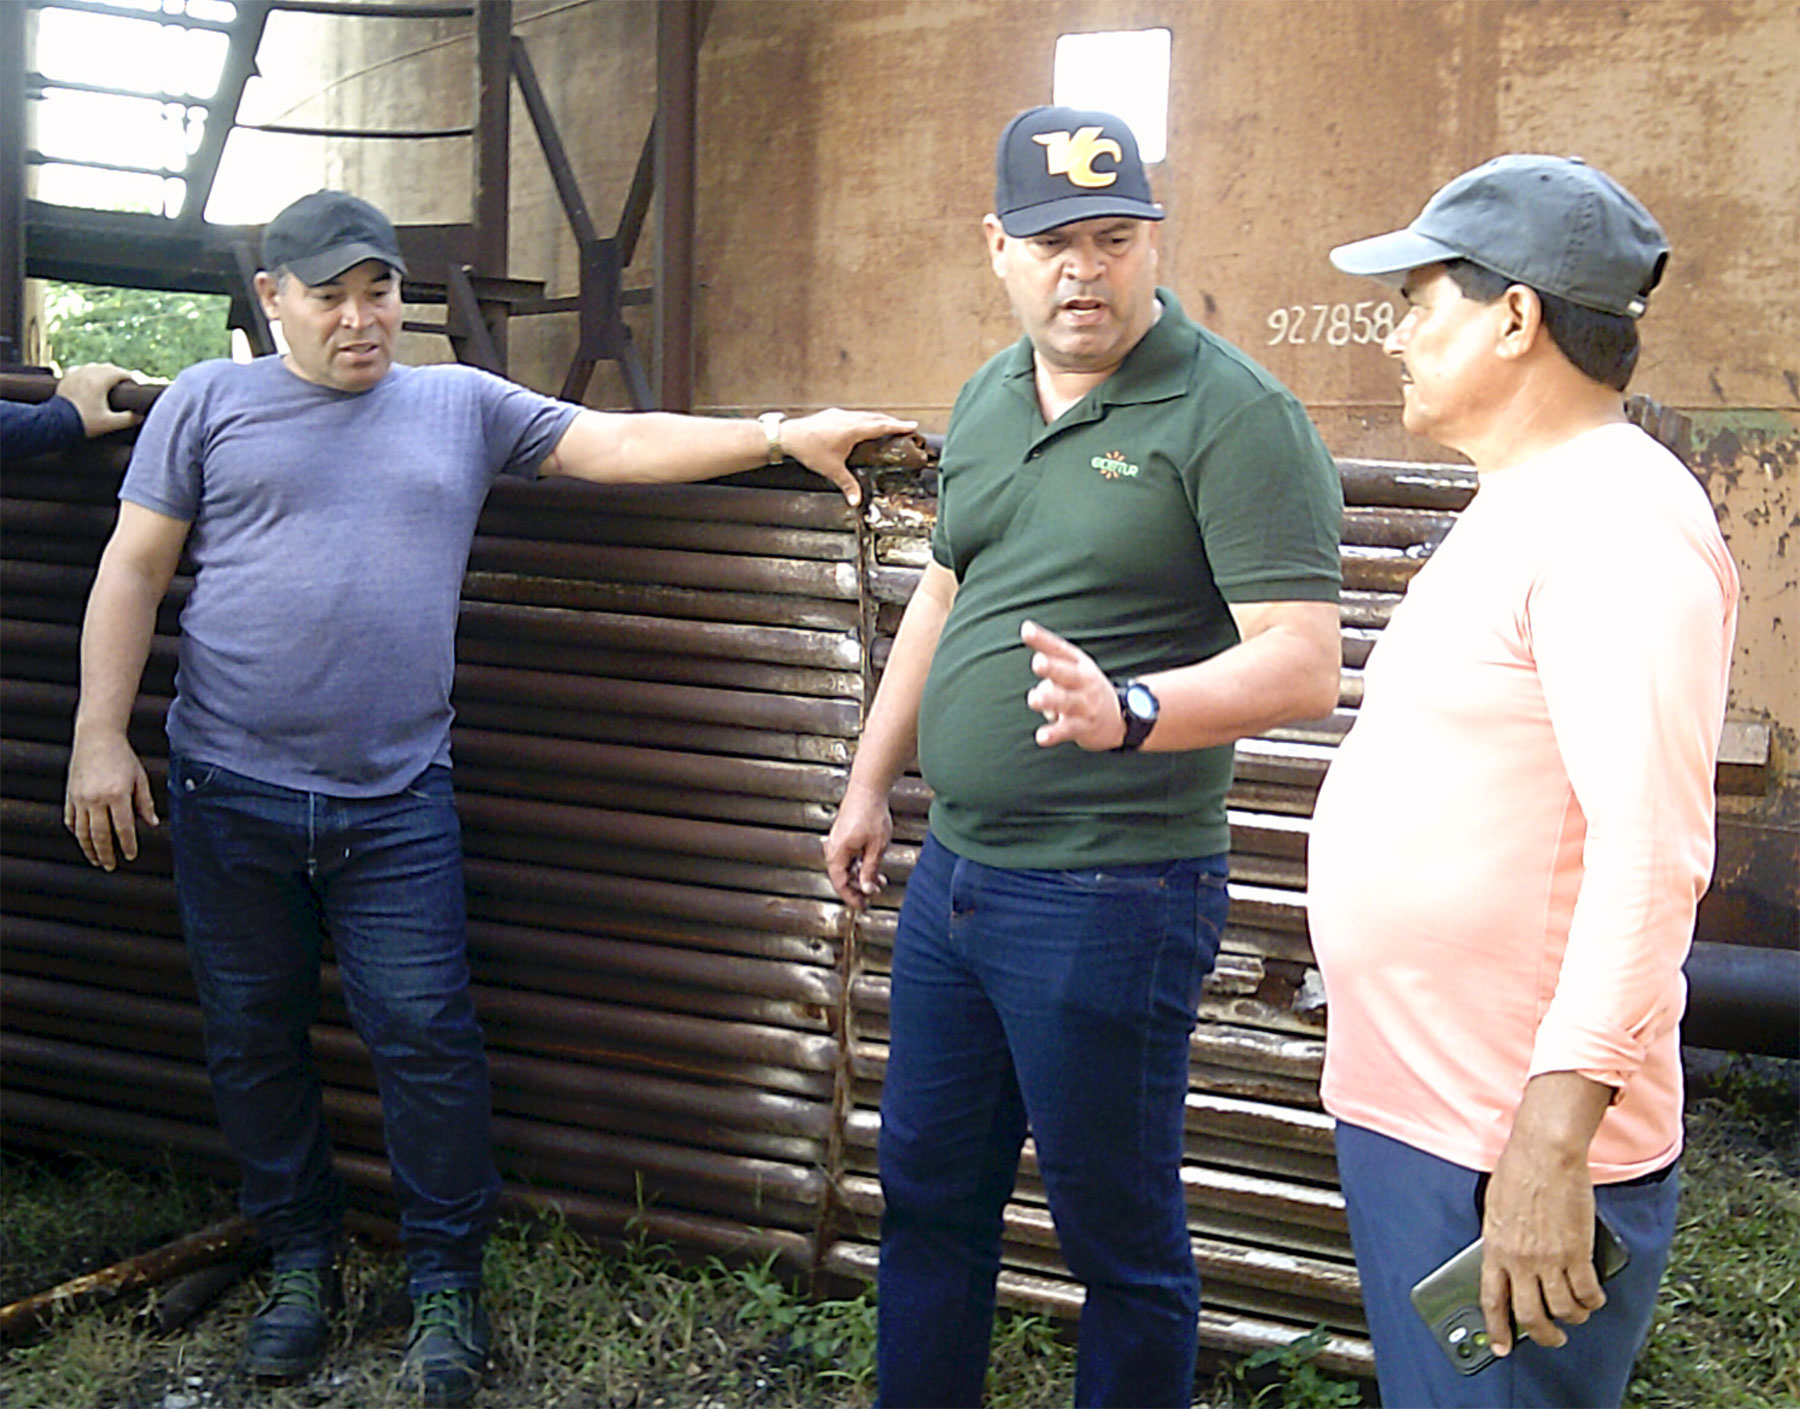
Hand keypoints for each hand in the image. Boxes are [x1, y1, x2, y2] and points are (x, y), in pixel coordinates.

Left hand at [57, 364, 142, 437]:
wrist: (56, 422)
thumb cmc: (84, 422)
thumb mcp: (109, 423)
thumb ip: (128, 419)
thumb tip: (141, 416)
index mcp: (99, 381)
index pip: (120, 372)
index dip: (131, 378)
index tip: (136, 386)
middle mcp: (88, 373)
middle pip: (108, 367)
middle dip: (119, 373)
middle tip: (127, 383)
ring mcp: (76, 374)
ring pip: (94, 366)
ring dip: (104, 371)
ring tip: (110, 380)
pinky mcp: (67, 377)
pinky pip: (80, 369)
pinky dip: (88, 371)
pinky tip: (90, 377)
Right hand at [64, 730, 157, 869]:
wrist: (97, 737)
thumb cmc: (121, 756)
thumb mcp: (140, 778)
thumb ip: (145, 803)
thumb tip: (153, 824)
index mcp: (117, 795)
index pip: (123, 828)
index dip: (127, 845)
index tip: (130, 856)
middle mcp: (96, 799)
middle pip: (100, 835)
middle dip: (105, 854)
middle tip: (110, 867)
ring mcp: (80, 798)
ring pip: (82, 832)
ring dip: (89, 849)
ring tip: (95, 860)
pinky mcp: (69, 795)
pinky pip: (71, 820)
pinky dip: (76, 833)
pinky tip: (83, 840)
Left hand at [777, 409, 919, 505]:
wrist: (789, 435)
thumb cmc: (810, 450)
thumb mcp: (832, 469)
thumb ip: (847, 484)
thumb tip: (856, 501)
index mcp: (854, 430)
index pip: (882, 426)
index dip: (899, 426)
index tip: (913, 426)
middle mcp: (850, 419)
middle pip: (877, 418)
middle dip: (892, 422)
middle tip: (905, 426)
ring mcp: (840, 414)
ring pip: (865, 414)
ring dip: (878, 418)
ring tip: (887, 424)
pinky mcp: (832, 414)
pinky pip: (854, 414)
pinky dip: (864, 418)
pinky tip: (863, 424)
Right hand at [823, 781, 891, 909]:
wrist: (868, 788)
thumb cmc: (872, 814)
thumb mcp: (876, 847)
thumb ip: (870, 870)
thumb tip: (866, 889)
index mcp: (837, 853)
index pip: (840, 883)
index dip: (851, 897)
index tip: (863, 905)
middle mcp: (833, 848)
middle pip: (841, 876)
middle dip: (858, 887)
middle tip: (872, 896)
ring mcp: (836, 841)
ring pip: (846, 867)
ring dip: (860, 876)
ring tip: (879, 881)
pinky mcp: (842, 835)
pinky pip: (847, 856)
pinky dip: (859, 864)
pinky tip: (873, 865)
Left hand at [1021, 619, 1124, 749]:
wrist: (1126, 716)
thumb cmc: (1088, 690)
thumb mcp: (1077, 672)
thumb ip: (1053, 671)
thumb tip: (1038, 681)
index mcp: (1080, 664)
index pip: (1060, 649)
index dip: (1043, 639)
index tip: (1026, 629)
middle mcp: (1084, 681)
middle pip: (1066, 673)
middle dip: (1052, 668)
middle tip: (1037, 662)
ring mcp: (1085, 704)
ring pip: (1065, 701)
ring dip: (1050, 700)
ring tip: (1034, 699)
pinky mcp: (1084, 727)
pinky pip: (1067, 730)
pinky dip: (1054, 734)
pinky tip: (1041, 737)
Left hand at [1479, 1124, 1607, 1354]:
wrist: (1545, 1153)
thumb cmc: (1519, 1171)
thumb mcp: (1496, 1209)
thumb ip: (1501, 1239)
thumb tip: (1507, 1261)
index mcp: (1495, 1248)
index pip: (1492, 1299)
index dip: (1496, 1328)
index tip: (1501, 1347)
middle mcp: (1520, 1259)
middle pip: (1531, 1315)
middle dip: (1544, 1335)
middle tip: (1554, 1338)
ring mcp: (1549, 1258)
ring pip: (1563, 1309)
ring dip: (1573, 1317)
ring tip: (1578, 1313)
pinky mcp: (1577, 1252)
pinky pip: (1587, 1292)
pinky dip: (1593, 1301)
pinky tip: (1595, 1297)